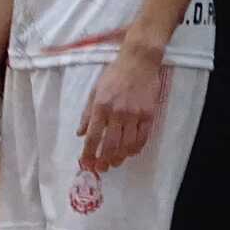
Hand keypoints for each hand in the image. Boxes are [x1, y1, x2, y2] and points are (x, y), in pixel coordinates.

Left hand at [78, 43, 166, 172]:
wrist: (139, 62)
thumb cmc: (114, 75)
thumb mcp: (95, 91)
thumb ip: (87, 114)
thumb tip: (80, 134)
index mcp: (101, 106)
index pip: (93, 137)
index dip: (89, 154)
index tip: (86, 164)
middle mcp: (117, 112)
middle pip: (110, 145)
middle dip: (104, 161)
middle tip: (102, 168)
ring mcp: (134, 114)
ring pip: (127, 145)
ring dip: (120, 158)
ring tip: (115, 163)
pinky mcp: (148, 114)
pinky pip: (142, 138)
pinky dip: (136, 149)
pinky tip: (130, 152)